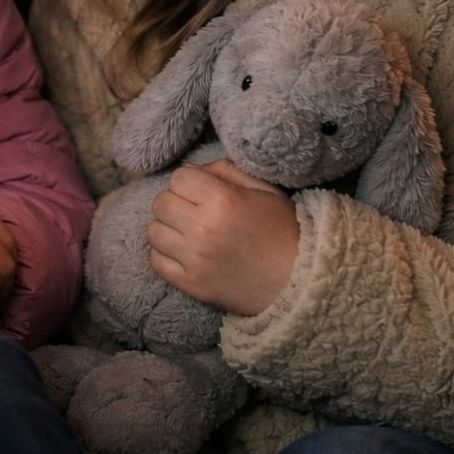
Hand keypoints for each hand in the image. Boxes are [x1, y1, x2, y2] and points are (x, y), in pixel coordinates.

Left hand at [147, 159, 298, 315]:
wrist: (299, 281)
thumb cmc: (284, 230)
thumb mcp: (264, 189)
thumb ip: (225, 171)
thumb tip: (189, 169)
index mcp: (222, 200)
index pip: (178, 178)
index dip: (190, 182)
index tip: (202, 192)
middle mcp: (202, 229)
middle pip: (161, 203)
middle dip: (175, 202)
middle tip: (194, 211)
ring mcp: (194, 259)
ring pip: (154, 232)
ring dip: (168, 228)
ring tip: (188, 232)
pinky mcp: (190, 284)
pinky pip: (156, 261)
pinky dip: (165, 254)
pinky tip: (185, 252)